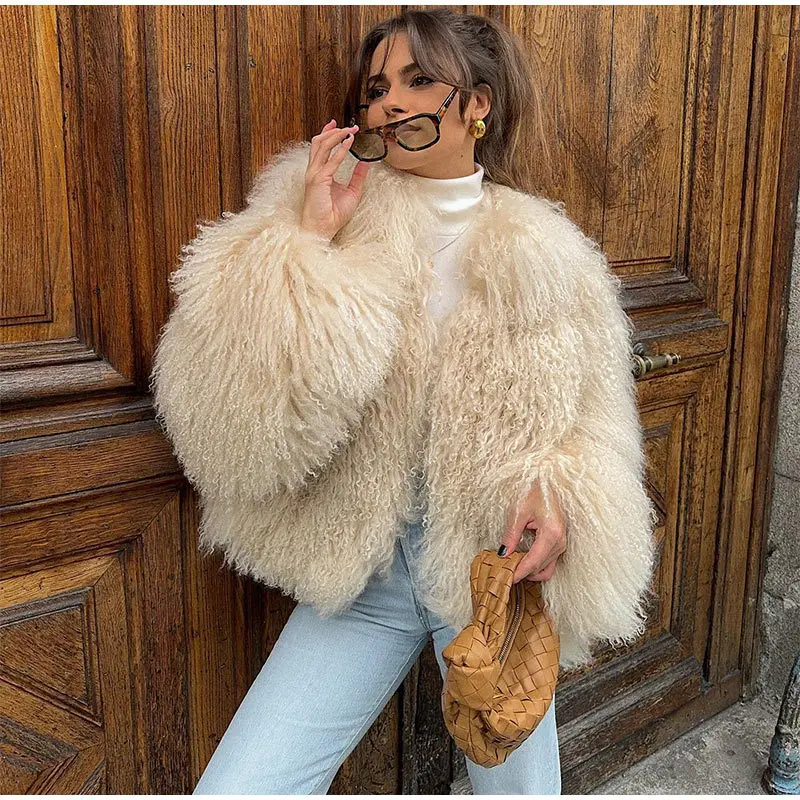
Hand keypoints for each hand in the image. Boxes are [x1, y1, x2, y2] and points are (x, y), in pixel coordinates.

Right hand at [300, 119, 370, 240]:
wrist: (323, 228)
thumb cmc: (333, 214)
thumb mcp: (352, 191)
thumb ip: (358, 176)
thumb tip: (366, 163)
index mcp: (320, 173)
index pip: (321, 147)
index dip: (328, 133)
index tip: (336, 124)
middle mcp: (314, 171)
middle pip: (319, 142)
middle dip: (334, 131)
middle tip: (349, 126)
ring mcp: (314, 174)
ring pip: (322, 146)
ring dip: (337, 136)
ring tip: (350, 131)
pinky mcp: (318, 180)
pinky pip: (331, 161)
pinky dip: (340, 150)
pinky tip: (349, 143)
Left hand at [497, 480, 566, 582]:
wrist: (549, 480)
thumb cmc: (535, 491)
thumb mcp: (518, 511)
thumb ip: (511, 535)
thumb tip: (503, 554)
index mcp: (551, 533)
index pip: (534, 562)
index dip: (519, 573)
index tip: (506, 579)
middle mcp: (560, 541)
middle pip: (540, 567)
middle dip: (522, 572)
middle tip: (503, 571)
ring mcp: (562, 542)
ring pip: (546, 568)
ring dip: (530, 571)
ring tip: (512, 566)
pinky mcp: (560, 541)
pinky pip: (549, 562)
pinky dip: (537, 565)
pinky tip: (523, 560)